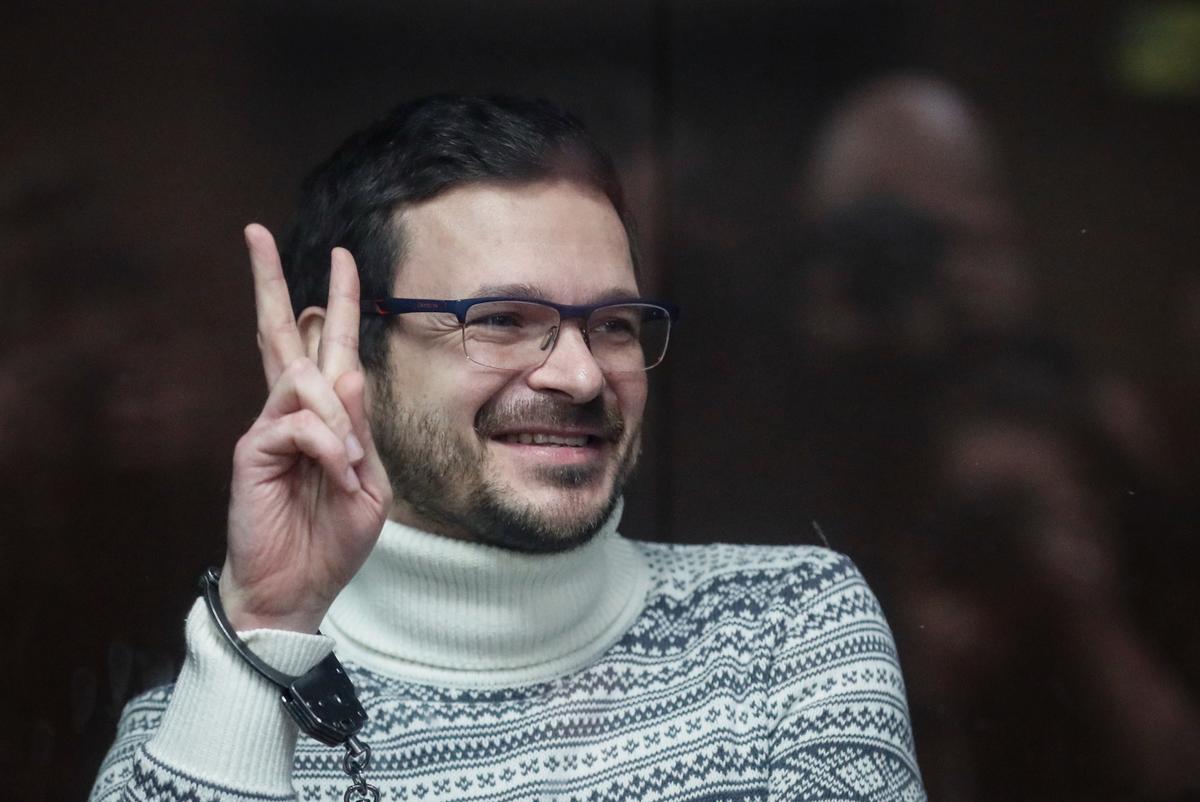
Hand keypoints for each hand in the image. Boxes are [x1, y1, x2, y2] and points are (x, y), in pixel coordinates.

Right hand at [219, 224, 391, 632]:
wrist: (299, 588)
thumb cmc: (333, 538)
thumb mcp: (368, 482)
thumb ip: (360, 429)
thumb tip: (347, 373)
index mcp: (325, 418)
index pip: (326, 349)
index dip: (335, 304)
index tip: (341, 258)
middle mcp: (291, 413)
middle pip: (277, 333)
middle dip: (268, 282)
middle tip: (254, 232)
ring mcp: (267, 428)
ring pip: (302, 378)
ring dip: (336, 418)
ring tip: (347, 466)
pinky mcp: (250, 450)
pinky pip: (295, 424)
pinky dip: (325, 446)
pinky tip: (334, 473)